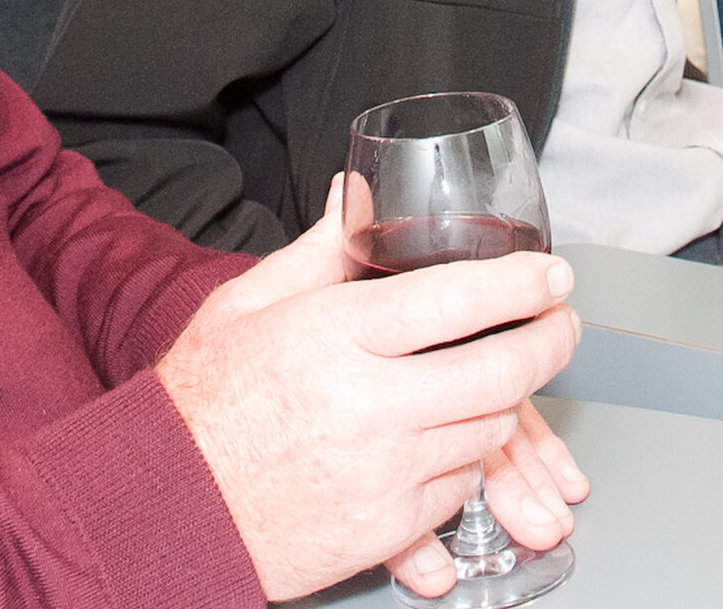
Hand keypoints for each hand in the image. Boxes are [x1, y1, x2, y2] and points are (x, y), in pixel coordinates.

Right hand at [158, 182, 584, 603]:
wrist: (161, 507)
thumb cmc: (201, 401)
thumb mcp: (251, 304)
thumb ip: (321, 249)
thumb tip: (359, 193)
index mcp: (336, 335)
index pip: (459, 298)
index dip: (522, 283)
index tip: (552, 275)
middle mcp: (368, 404)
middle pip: (498, 371)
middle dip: (549, 343)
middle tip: (561, 325)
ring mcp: (380, 472)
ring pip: (485, 431)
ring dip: (504, 402)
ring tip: (500, 377)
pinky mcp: (382, 528)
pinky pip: (456, 490)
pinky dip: (463, 461)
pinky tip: (448, 438)